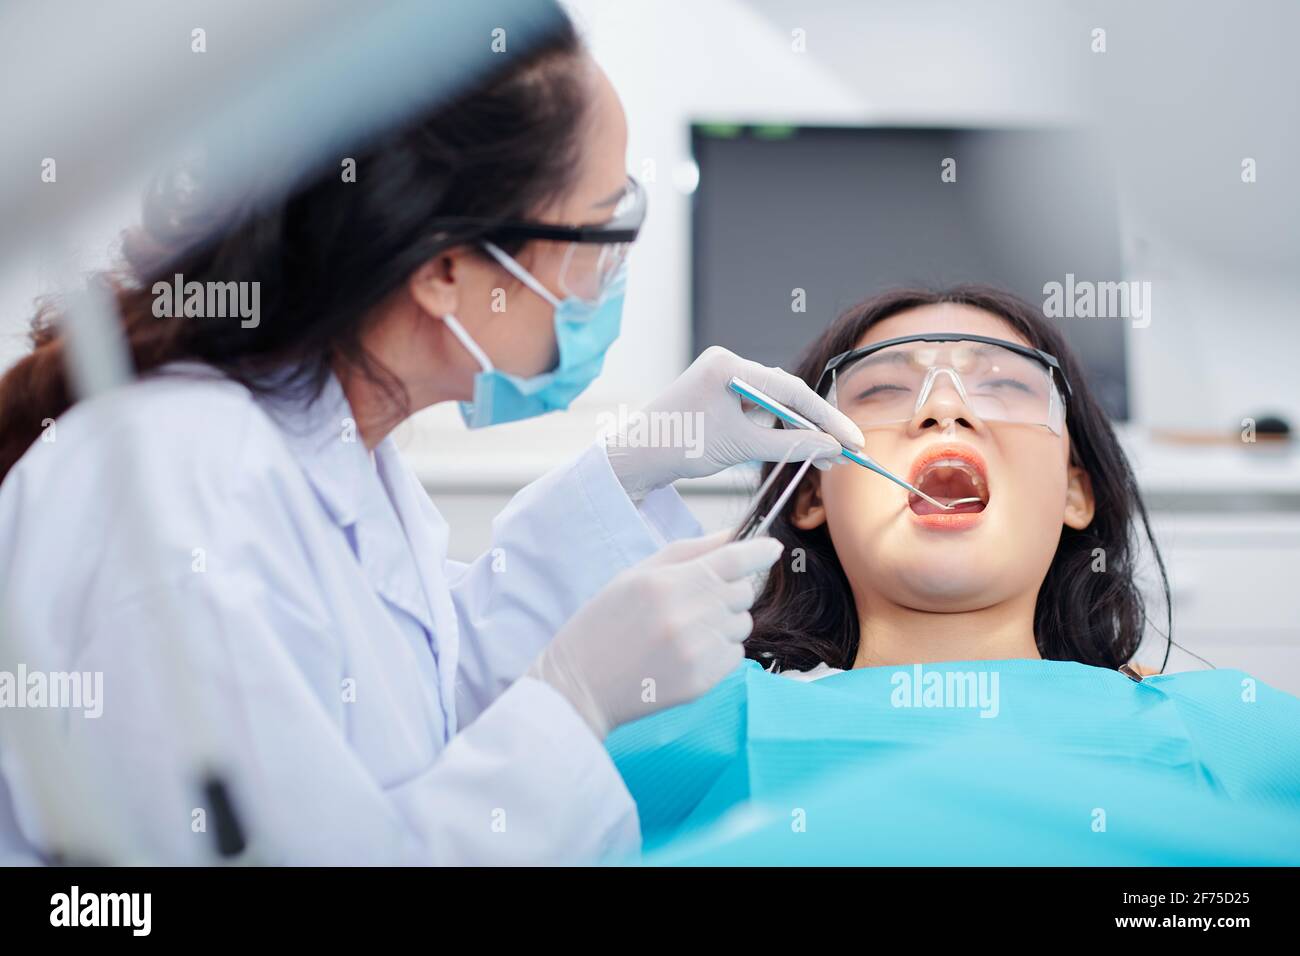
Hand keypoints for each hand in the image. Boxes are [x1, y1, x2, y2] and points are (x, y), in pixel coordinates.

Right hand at [526, 531, 782, 738]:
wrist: (580, 685)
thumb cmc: (603, 625)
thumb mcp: (635, 576)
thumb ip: (686, 552)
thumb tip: (732, 536)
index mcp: (667, 583)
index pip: (733, 560)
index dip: (760, 551)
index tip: (773, 548)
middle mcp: (686, 616)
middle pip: (743, 591)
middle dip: (730, 590)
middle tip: (696, 600)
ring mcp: (697, 651)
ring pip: (743, 624)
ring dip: (726, 622)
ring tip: (686, 630)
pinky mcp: (702, 681)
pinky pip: (735, 655)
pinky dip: (720, 651)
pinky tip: (686, 653)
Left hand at [605, 346, 864, 499]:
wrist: (635, 458)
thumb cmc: (679, 446)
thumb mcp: (741, 447)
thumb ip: (791, 445)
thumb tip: (832, 448)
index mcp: (728, 366)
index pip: (790, 389)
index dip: (826, 417)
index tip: (852, 439)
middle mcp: (725, 364)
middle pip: (784, 393)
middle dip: (815, 424)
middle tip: (844, 450)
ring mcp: (720, 378)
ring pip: (772, 404)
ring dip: (796, 429)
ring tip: (823, 457)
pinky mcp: (716, 395)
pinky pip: (756, 410)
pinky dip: (774, 429)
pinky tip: (793, 447)